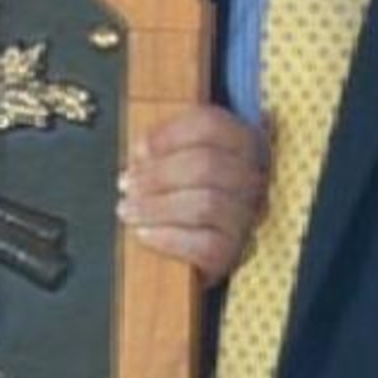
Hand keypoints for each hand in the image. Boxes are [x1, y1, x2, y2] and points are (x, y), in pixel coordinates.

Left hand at [118, 106, 266, 286]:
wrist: (201, 248)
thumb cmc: (187, 193)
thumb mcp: (180, 159)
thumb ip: (163, 148)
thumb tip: (142, 152)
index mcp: (241, 143)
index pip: (210, 125)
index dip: (168, 135)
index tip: (137, 150)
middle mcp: (252, 178)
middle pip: (206, 164)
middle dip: (157, 174)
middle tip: (125, 184)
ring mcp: (247, 216)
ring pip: (205, 204)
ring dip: (156, 206)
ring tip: (127, 210)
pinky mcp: (233, 251)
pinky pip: (203, 245)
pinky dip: (168, 238)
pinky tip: (143, 233)